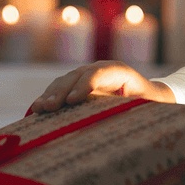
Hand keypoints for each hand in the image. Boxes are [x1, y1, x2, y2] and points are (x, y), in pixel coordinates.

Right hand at [28, 61, 174, 112]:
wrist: (147, 96)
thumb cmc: (147, 103)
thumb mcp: (142, 106)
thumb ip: (126, 107)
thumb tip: (113, 116)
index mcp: (118, 71)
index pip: (99, 74)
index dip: (84, 85)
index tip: (71, 101)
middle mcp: (100, 68)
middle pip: (77, 76)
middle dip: (61, 91)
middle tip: (50, 107)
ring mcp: (86, 74)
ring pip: (64, 81)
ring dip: (51, 94)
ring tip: (40, 109)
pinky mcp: (77, 84)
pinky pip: (60, 88)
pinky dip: (48, 98)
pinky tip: (36, 109)